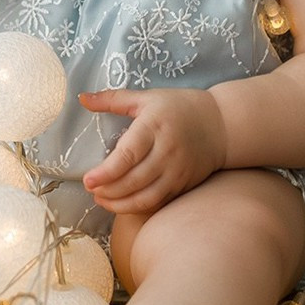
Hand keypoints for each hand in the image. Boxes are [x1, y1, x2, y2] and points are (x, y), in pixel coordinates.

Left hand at [78, 87, 226, 214]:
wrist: (223, 123)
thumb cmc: (180, 107)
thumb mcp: (147, 98)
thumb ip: (113, 99)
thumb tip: (81, 98)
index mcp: (154, 127)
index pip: (127, 155)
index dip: (106, 172)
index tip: (87, 180)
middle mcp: (167, 151)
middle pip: (134, 180)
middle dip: (108, 191)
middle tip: (91, 191)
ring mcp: (177, 171)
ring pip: (146, 197)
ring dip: (120, 204)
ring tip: (102, 200)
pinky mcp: (184, 184)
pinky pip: (159, 202)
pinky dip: (139, 207)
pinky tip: (123, 204)